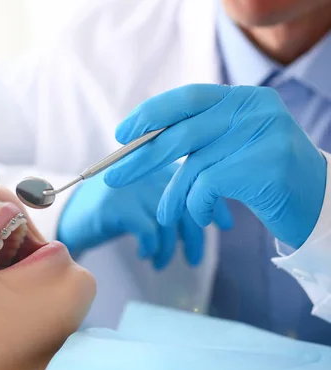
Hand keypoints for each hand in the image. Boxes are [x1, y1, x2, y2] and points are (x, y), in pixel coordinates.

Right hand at [57, 164, 232, 269]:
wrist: (67, 216)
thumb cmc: (110, 211)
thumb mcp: (142, 199)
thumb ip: (170, 198)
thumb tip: (210, 216)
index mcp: (156, 165)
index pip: (197, 180)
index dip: (214, 203)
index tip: (226, 225)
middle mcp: (146, 170)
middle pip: (184, 203)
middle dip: (193, 236)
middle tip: (194, 259)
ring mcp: (129, 185)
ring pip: (167, 221)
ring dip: (169, 249)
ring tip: (162, 263)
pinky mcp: (114, 204)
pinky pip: (147, 231)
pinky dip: (150, 248)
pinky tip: (144, 255)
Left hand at [105, 84, 326, 248]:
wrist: (319, 205)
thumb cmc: (266, 178)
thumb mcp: (234, 146)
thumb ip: (201, 136)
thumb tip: (142, 140)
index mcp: (245, 98)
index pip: (187, 98)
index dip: (150, 115)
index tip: (122, 134)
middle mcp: (255, 109)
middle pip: (182, 132)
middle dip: (142, 157)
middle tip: (114, 176)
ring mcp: (262, 135)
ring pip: (193, 166)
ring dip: (172, 195)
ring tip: (165, 214)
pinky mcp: (264, 166)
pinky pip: (207, 187)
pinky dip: (195, 205)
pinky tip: (202, 216)